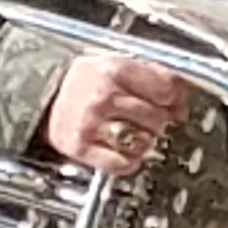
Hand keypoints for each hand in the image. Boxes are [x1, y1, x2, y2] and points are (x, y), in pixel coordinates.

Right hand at [43, 50, 192, 176]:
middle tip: (150, 119)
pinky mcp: (81, 147)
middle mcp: (103, 97)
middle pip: (157, 119)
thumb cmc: (85, 80)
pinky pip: (121, 164)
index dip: (174, 99)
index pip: (166, 90)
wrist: (43, 94)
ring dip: (145, 141)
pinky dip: (129, 161)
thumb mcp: (117, 63)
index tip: (171, 103)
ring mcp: (91, 124)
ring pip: (142, 142)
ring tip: (135, 132)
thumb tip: (184, 93)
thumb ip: (153, 74)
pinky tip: (125, 150)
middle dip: (160, 121)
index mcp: (115, 70)